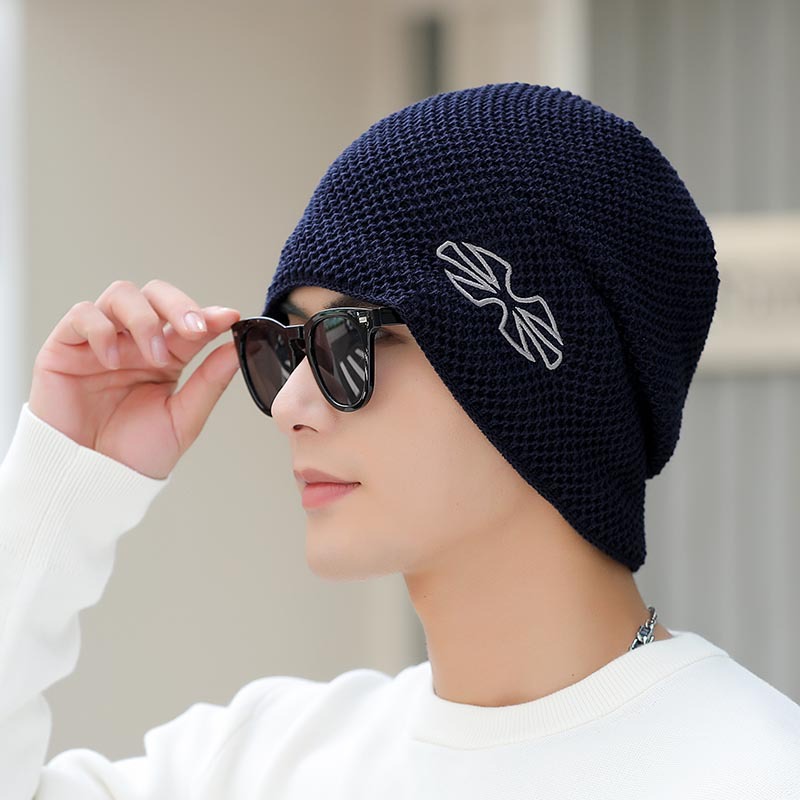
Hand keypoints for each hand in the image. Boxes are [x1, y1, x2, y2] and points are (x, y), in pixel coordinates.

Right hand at [28, 279, 242, 478]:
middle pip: (156, 294)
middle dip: (178, 305)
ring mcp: (101, 341)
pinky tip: (113, 360)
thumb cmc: (135, 453)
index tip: (229, 317)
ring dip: (145, 320)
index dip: (208, 315)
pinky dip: (102, 330)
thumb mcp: (183, 419)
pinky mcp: (66, 347)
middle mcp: (135, 342)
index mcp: (167, 356)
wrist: (92, 480)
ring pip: (122, 294)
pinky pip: (82, 315)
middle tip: (193, 330)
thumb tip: (236, 348)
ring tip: (154, 357)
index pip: (188, 321)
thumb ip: (209, 382)